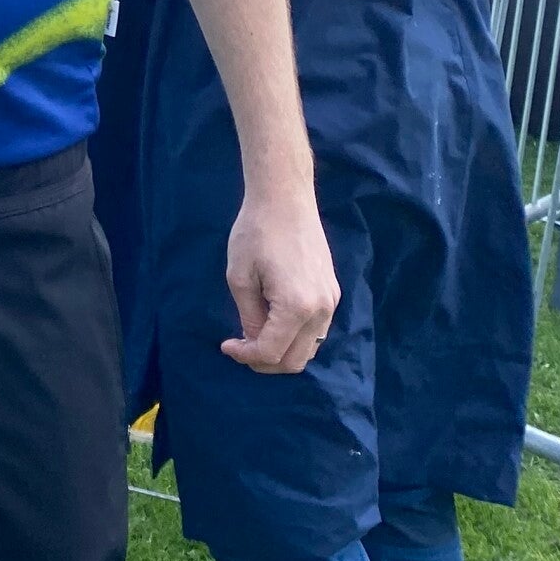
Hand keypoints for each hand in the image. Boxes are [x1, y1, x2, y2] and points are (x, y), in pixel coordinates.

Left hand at [222, 187, 338, 374]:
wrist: (285, 198)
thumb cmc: (255, 232)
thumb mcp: (240, 277)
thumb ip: (250, 317)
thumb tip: (253, 342)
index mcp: (297, 307)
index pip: (272, 352)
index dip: (246, 356)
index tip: (226, 345)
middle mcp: (321, 310)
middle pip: (296, 360)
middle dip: (266, 362)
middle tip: (241, 347)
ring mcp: (331, 301)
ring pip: (309, 348)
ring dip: (282, 352)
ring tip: (255, 336)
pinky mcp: (332, 292)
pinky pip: (316, 330)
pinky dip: (295, 337)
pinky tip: (274, 323)